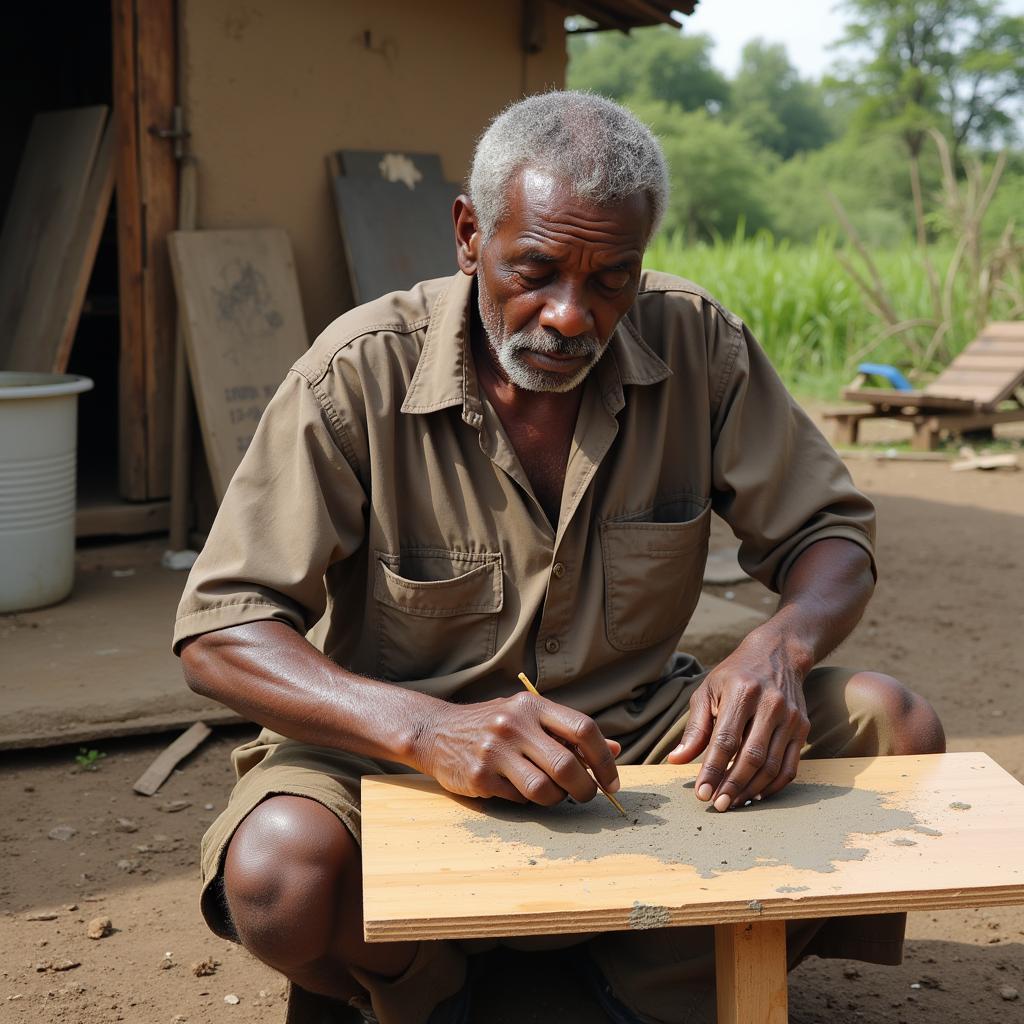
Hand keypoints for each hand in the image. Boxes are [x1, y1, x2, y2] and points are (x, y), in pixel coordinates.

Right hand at [418, 692, 620, 804]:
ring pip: (545, 789)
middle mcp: (514, 723)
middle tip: (587, 796)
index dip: (604, 759)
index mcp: (532, 705)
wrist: (436, 731)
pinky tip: (518, 789)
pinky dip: (528, 801)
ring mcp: (495, 750)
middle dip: (586, 789)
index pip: (583, 728)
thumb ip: (568, 733)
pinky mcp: (479, 775)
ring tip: (553, 794)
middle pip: (568, 765)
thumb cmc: (492, 725)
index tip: (612, 781)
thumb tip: (615, 750)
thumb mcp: (529, 717)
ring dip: (557, 799)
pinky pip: (519, 799)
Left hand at [666, 638, 809, 810]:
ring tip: (733, 802)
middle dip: (732, 785)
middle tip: (717, 805)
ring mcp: (790, 717)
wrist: (778, 654)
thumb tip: (676, 760)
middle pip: (751, 756)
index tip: (702, 793)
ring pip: (771, 765)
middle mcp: (769, 704)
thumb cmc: (734, 675)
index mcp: (741, 692)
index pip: (725, 740)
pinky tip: (755, 794)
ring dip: (751, 790)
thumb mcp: (708, 691)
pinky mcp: (802, 727)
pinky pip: (789, 766)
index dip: (713, 770)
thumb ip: (694, 728)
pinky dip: (773, 786)